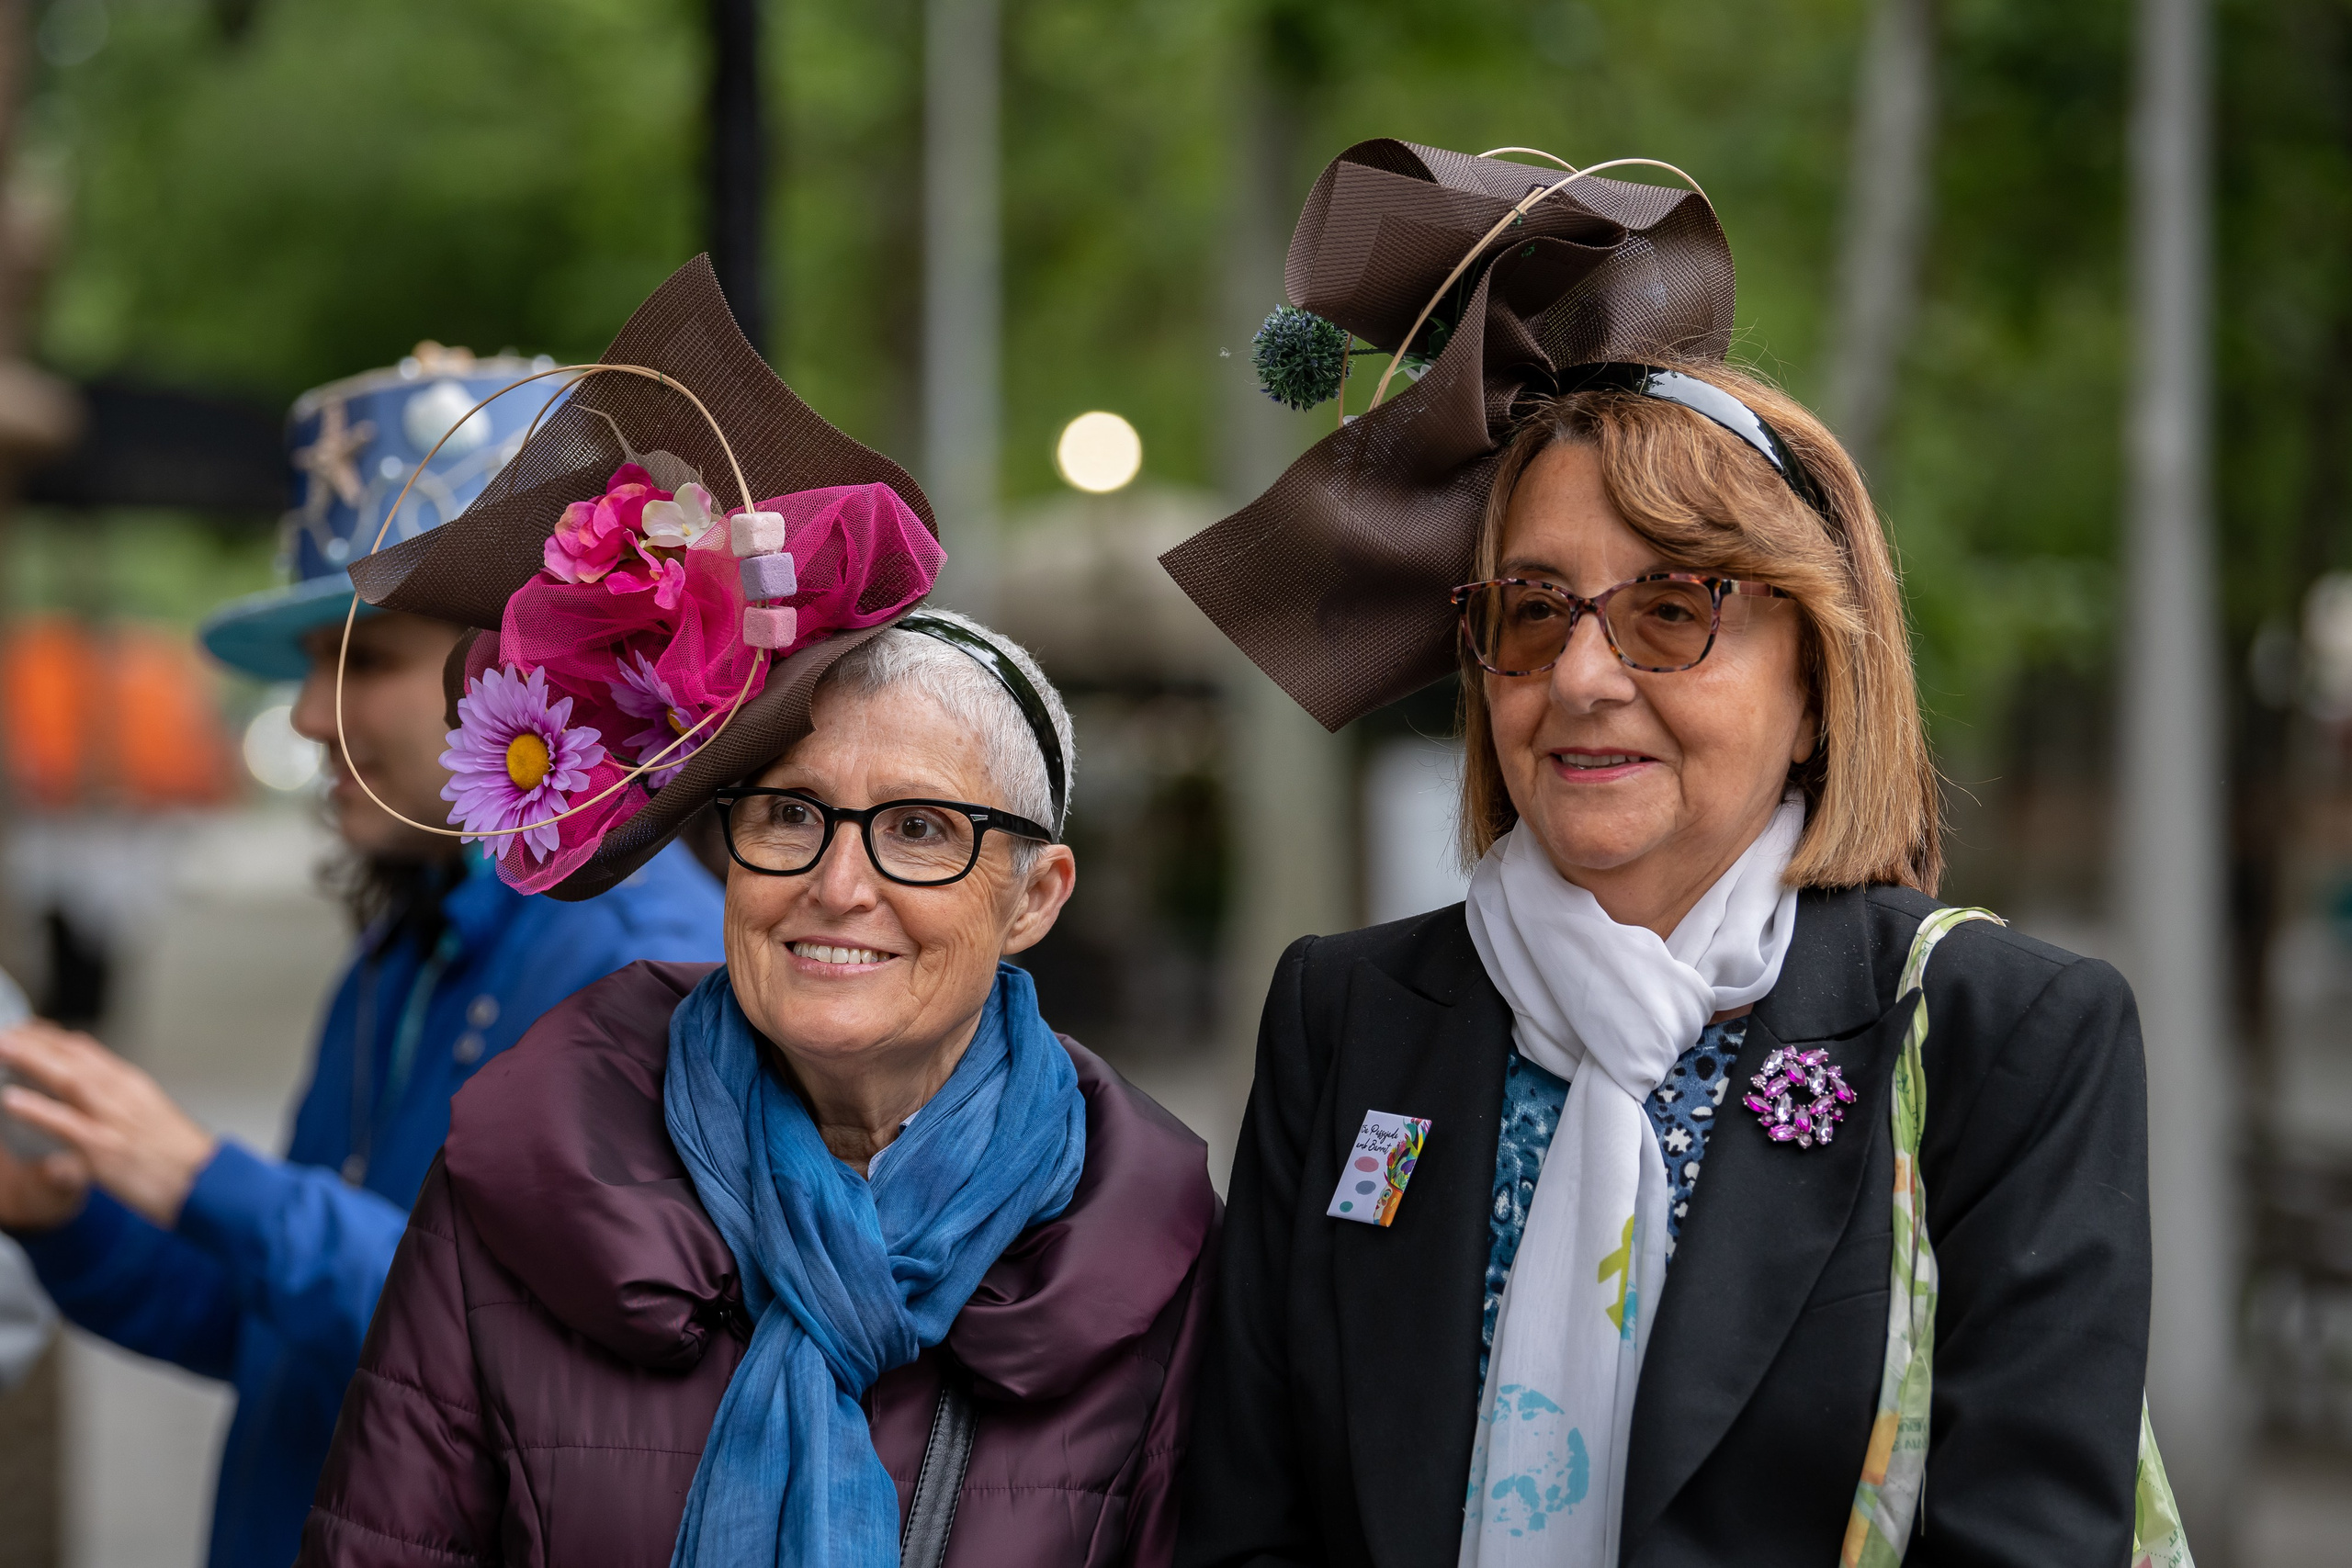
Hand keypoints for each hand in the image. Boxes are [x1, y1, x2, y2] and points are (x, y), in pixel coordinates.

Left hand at [0, 1023, 217, 1228]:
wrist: (209, 1185)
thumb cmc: (182, 1160)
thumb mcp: (154, 1120)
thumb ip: (124, 1102)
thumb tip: (102, 1093)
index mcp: (135, 1088)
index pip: (87, 1052)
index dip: (53, 1038)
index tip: (28, 1028)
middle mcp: (125, 1096)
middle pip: (74, 1058)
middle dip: (36, 1041)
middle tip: (6, 1029)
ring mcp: (116, 1121)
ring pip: (69, 1080)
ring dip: (32, 1060)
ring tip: (4, 1047)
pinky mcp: (107, 1150)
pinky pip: (66, 1124)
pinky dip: (38, 1109)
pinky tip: (12, 1099)